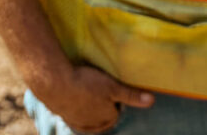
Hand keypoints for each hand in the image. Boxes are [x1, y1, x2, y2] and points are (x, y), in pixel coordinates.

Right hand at [37, 63, 152, 132]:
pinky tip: (70, 98)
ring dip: (85, 107)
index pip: (115, 112)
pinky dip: (71, 107)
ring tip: (83, 92)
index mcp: (106, 118)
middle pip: (100, 116)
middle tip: (96, 88)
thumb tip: (152, 100)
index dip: (113, 99)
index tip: (109, 87)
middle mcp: (92, 124)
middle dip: (100, 106)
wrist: (54, 82)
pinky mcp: (61, 113)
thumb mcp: (112, 86)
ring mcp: (75, 120)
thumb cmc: (86, 83)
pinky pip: (70, 114)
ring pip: (84, 117)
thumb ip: (131, 95)